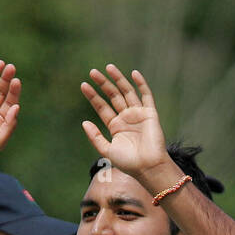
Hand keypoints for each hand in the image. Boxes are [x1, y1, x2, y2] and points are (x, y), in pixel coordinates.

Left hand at [80, 65, 169, 182]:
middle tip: (93, 72)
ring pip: (127, 92)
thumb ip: (95, 137)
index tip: (83, 85)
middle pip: (113, 96)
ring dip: (118, 79)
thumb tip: (83, 122)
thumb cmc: (128, 162)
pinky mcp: (150, 113)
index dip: (93, 96)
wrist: (148, 167)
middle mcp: (126, 118)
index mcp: (115, 126)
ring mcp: (138, 114)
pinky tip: (133, 73)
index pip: (102, 107)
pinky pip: (146, 96)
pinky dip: (141, 84)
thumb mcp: (107, 150)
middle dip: (103, 84)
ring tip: (108, 67)